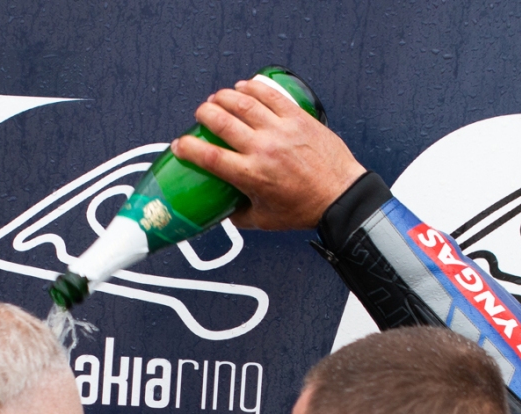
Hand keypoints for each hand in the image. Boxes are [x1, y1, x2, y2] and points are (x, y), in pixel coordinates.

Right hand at [172, 77, 366, 230]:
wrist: (340, 196)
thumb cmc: (305, 209)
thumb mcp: (264, 220)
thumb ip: (238, 214)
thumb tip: (222, 208)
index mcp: (251, 175)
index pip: (208, 156)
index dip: (188, 148)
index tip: (180, 145)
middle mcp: (263, 149)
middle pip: (222, 122)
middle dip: (204, 114)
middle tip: (200, 114)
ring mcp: (280, 130)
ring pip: (244, 103)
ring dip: (224, 96)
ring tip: (217, 98)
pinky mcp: (297, 118)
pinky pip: (271, 95)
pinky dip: (253, 88)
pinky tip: (243, 87)